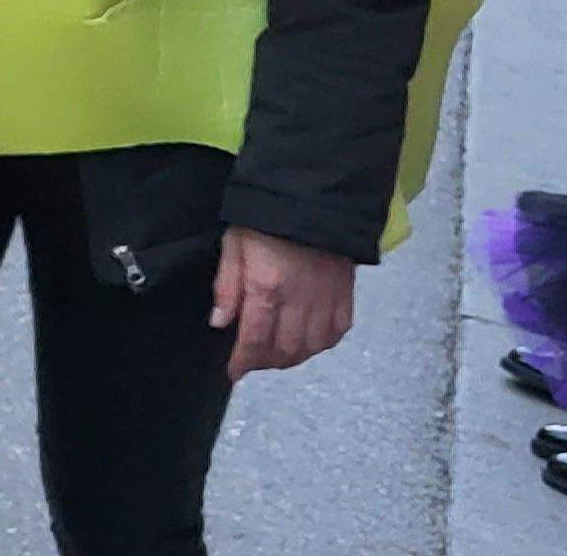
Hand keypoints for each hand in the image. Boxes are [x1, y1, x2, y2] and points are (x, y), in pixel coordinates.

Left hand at [212, 226, 357, 380]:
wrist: (313, 194)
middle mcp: (300, 299)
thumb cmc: (265, 218)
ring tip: (276, 353)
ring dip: (293, 357)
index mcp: (267, 287)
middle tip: (253, 360)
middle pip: (285, 350)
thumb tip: (220, 322)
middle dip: (266, 362)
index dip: (243, 362)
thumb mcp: (234, 245)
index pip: (254, 340)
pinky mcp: (346, 292)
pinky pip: (338, 331)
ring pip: (313, 346)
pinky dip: (322, 343)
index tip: (234, 372)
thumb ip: (227, 286)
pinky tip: (308, 340)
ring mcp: (326, 298)